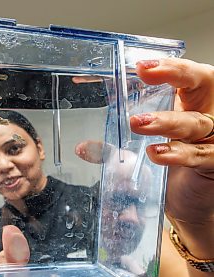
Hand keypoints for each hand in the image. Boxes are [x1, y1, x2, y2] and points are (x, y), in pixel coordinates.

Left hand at [130, 59, 213, 257]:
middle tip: (146, 72)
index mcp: (189, 102)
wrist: (188, 203)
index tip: (139, 66)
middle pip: (202, 81)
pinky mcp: (213, 162)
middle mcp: (205, 113)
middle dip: (176, 73)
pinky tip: (156, 154)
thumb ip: (114, 146)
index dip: (165, 66)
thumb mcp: (137, 151)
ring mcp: (212, 138)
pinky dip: (177, 153)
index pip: (182, 75)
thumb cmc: (167, 168)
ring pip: (196, 121)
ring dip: (166, 120)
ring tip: (137, 123)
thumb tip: (82, 148)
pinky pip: (199, 155)